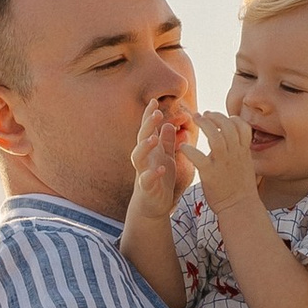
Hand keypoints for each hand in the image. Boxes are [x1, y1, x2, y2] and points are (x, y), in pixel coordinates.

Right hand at [128, 88, 192, 214]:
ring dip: (145, 147)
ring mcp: (142, 173)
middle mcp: (143, 159)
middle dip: (147, 126)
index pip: (147, 130)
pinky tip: (161, 168)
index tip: (154, 101)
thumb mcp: (166, 157)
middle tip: (156, 114)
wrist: (152, 206)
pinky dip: (153, 174)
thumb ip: (167, 141)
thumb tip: (169, 123)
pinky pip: (147, 180)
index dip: (149, 116)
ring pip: (138, 157)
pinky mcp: (146, 188)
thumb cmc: (160, 180)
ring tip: (154, 138)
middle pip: (141, 138)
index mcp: (149, 151)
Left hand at [185, 110, 262, 215]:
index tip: (222, 118)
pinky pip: (199, 157)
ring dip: (204, 124)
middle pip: (227, 126)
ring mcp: (223, 163)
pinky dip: (190, 150)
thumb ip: (239, 152)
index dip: (232, 118)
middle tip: (203, 114)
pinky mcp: (210, 174)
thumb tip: (234, 141)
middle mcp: (234, 154)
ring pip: (215, 136)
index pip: (242, 126)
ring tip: (195, 119)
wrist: (240, 207)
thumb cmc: (241, 188)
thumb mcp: (245, 165)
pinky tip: (183, 146)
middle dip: (215, 116)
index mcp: (243, 151)